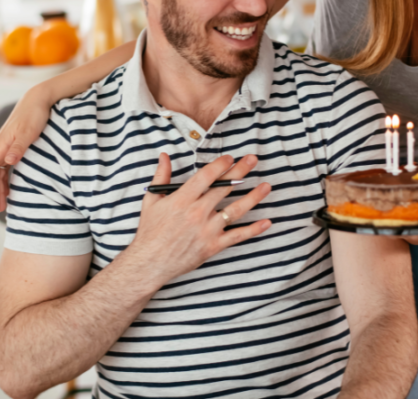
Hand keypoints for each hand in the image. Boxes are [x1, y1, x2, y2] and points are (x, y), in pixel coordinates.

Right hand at [0, 87, 52, 215]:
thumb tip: (7, 162)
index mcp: (0, 146)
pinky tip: (8, 191)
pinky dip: (4, 182)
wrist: (38, 100)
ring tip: (1, 207)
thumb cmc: (34, 114)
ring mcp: (4, 148)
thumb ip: (18, 147)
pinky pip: (4, 169)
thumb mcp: (28, 132)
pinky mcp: (12, 147)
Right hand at [125, 153, 271, 286]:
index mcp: (182, 199)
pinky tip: (266, 222)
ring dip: (253, 197)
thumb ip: (161, 177)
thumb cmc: (150, 231)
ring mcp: (207, 230)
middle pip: (224, 188)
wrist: (150, 262)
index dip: (221, 165)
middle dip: (240, 171)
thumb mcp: (152, 200)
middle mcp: (197, 212)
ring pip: (235, 210)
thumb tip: (165, 156)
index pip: (207, 176)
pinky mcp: (213, 246)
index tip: (230, 158)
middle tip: (252, 159)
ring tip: (266, 186)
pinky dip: (253, 230)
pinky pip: (237, 236)